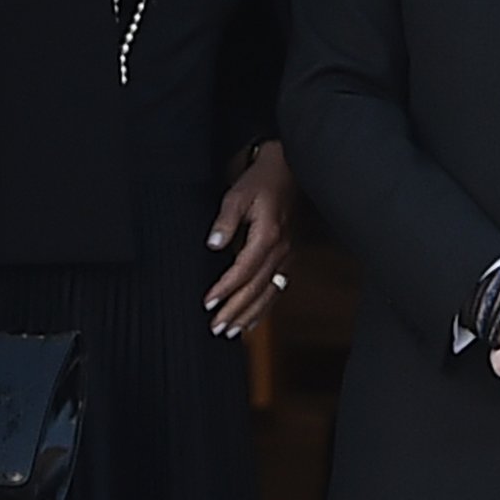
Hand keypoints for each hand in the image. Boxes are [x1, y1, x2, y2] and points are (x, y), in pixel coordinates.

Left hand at [204, 140, 294, 337]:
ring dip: (252, 314)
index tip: (208, 303)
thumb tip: (213, 244)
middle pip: (258, 288)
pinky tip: (255, 317)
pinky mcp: (290, 254)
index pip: (243, 271)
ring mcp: (289, 254)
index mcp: (268, 235)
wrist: (291, 168)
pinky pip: (280, 286)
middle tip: (217, 329)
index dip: (226, 289)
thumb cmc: (263, 179)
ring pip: (271, 292)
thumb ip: (225, 221)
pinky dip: (267, 305)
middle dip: (237, 311)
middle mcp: (282, 249)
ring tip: (234, 332)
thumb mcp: (238, 194)